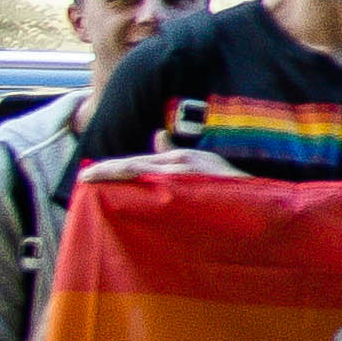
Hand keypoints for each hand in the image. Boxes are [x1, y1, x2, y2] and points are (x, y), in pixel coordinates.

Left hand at [80, 150, 237, 182]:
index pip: (138, 162)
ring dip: (116, 176)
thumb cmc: (232, 188)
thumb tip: (157, 136)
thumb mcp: (205, 166)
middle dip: (107, 170)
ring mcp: (186, 174)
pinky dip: (139, 185)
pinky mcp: (192, 187)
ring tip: (92, 180)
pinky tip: (120, 193)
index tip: (87, 174)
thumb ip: (177, 154)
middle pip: (134, 165)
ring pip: (142, 173)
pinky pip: (158, 188)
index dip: (112, 167)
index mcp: (181, 158)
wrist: (259, 204)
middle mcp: (180, 163)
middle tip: (82, 178)